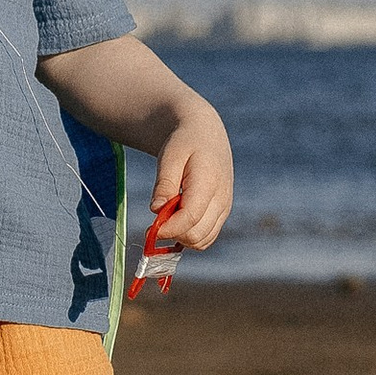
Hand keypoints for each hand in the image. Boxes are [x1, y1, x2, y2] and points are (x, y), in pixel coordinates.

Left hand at [148, 102, 232, 252]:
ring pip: (203, 240)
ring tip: (167, 218)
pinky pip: (207, 237)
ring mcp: (225, 208)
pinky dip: (190, 236)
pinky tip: (177, 220)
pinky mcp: (223, 213)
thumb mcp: (169, 157)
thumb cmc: (184, 142)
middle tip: (154, 224)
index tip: (150, 230)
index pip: (190, 217)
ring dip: (181, 237)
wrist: (205, 134)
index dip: (168, 229)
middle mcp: (222, 199)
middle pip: (197, 234)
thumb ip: (164, 184)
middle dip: (173, 234)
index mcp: (209, 182)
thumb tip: (156, 210)